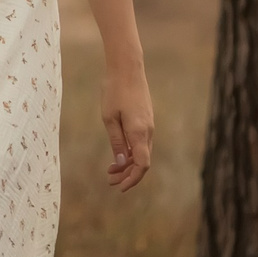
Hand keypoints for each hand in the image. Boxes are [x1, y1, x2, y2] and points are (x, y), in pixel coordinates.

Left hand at [100, 65, 153, 191]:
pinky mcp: (146, 121)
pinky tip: (119, 155)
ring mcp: (149, 126)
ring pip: (142, 153)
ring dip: (128, 164)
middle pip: (142, 162)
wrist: (127, 69)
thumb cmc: (114, 91)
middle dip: (127, 175)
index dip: (132, 179)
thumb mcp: (109, 118)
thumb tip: (122, 163)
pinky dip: (131, 152)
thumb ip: (116, 141)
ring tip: (111, 171)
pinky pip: (141, 143)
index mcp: (139, 132)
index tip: (119, 187)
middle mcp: (148, 132)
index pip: (142, 165)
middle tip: (110, 182)